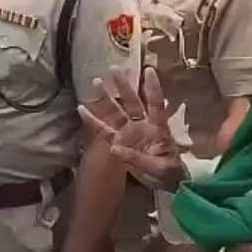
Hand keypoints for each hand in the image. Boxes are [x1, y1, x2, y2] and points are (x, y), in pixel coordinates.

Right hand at [79, 65, 186, 190]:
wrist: (166, 183)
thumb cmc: (170, 172)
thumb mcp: (159, 168)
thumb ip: (138, 158)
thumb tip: (114, 148)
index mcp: (158, 127)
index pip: (156, 104)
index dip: (153, 87)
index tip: (149, 70)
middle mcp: (142, 125)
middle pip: (133, 102)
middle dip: (124, 86)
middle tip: (115, 68)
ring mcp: (129, 132)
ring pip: (116, 111)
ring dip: (107, 98)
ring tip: (96, 81)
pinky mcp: (119, 142)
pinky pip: (104, 130)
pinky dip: (93, 121)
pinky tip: (82, 109)